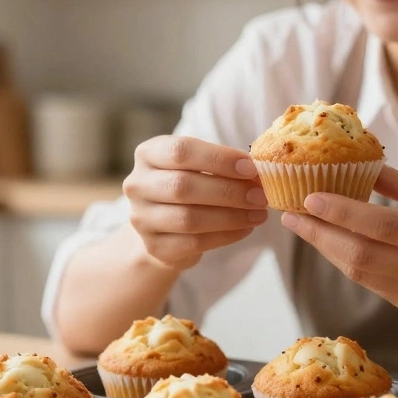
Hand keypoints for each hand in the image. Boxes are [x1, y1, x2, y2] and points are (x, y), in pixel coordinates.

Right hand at [122, 135, 267, 270]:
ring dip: (231, 216)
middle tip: (260, 196)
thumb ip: (224, 165)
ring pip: (189, 219)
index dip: (219, 159)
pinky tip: (245, 229)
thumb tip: (260, 171)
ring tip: (259, 214)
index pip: (181, 151)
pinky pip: (194, 243)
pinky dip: (225, 236)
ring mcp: (142, 218)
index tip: (251, 168)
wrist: (164, 226)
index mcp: (148, 154)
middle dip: (228, 191)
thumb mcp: (201, 166)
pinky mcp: (154, 247)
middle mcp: (137, 184)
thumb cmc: (190, 185)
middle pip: (183, 186)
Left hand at [280, 166, 397, 315]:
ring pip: (361, 274)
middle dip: (320, 235)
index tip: (310, 197)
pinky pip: (371, 284)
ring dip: (326, 250)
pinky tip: (330, 244)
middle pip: (363, 256)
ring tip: (303, 226)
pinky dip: (347, 262)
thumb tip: (361, 163)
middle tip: (291, 213)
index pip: (383, 226)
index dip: (343, 213)